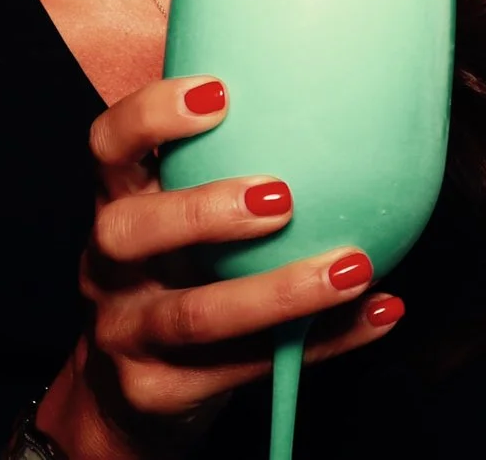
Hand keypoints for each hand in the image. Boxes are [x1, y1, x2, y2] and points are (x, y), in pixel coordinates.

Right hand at [31, 76, 402, 459]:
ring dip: (280, 291)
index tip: (218, 93)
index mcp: (118, 202)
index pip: (108, 146)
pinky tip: (377, 312)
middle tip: (281, 197)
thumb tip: (343, 95)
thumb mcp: (182, 216)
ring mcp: (127, 332)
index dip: (151, 116)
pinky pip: (248, 370)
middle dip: (203, 211)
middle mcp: (108, 265)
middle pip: (128, 231)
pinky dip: (323, 341)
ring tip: (351, 267)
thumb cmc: (180, 271)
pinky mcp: (159, 391)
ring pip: (194, 317)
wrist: (131, 390)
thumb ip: (229, 163)